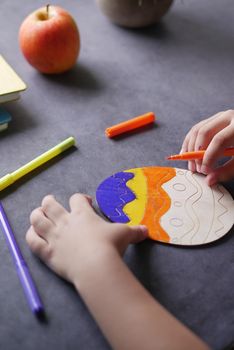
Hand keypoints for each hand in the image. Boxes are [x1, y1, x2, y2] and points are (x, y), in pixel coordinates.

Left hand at [26, 194, 147, 282]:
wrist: (96, 266)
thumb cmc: (110, 246)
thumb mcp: (126, 235)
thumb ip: (135, 231)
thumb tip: (147, 231)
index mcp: (83, 215)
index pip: (76, 199)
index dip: (80, 198)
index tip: (85, 201)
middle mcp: (66, 222)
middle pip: (50, 204)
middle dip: (49, 201)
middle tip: (51, 202)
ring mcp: (55, 237)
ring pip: (37, 219)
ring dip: (36, 214)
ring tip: (38, 213)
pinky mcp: (48, 252)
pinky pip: (33, 241)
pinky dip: (30, 235)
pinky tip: (33, 234)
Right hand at [181, 110, 233, 184]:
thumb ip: (227, 170)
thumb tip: (209, 180)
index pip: (219, 140)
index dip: (209, 157)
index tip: (205, 171)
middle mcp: (228, 116)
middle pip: (204, 132)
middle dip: (197, 153)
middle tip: (197, 169)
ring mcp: (219, 117)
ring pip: (197, 130)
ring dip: (190, 149)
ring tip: (192, 166)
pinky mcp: (213, 120)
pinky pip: (196, 129)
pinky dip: (189, 143)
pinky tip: (186, 154)